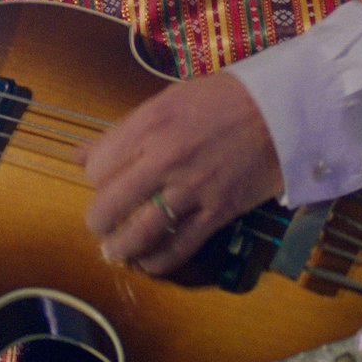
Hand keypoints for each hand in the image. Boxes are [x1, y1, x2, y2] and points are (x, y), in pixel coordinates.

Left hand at [76, 72, 284, 275]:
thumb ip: (122, 131)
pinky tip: (148, 262)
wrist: (281, 109)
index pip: (99, 166)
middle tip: (100, 225)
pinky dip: (159, 261)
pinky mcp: (219, 210)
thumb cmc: (222, 99)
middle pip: (111, 204)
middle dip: (98, 221)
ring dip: (121, 248)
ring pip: (141, 231)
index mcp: (149, 124)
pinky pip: (181, 246)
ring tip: (114, 251)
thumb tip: (79, 155)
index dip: (96, 178)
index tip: (103, 182)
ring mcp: (192, 187)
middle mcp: (165, 157)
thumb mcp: (166, 101)